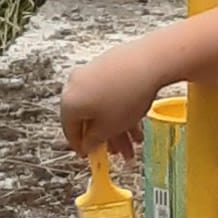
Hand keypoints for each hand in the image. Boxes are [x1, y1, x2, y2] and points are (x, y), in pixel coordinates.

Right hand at [58, 41, 159, 163]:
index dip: (82, 146)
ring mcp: (91, 71)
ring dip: (118, 125)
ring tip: (136, 139)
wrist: (149, 62)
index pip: (70, 130)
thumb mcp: (109, 128)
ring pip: (102, 105)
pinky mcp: (108, 63)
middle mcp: (75, 84)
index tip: (91, 155)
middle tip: (120, 151)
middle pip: (89, 117)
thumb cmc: (126, 97)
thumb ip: (94, 140)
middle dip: (107, 137)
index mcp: (69, 101)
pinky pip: (110, 91)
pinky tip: (137, 120)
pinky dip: (120, 107)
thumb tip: (88, 144)